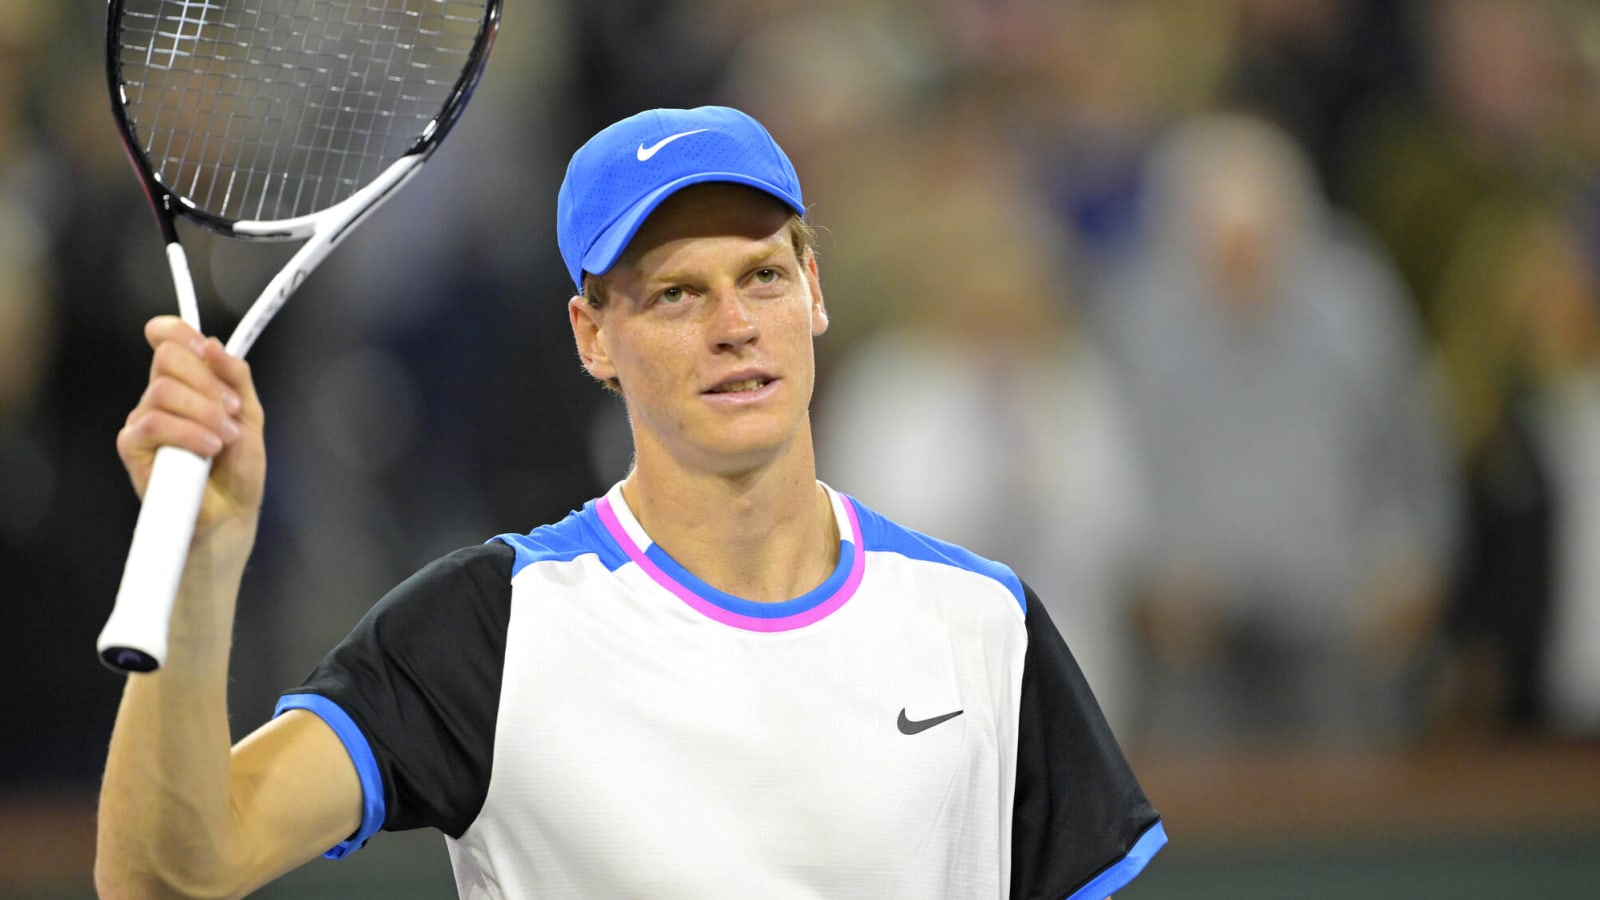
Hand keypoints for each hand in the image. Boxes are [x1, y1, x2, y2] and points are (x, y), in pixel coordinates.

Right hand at [116, 316, 265, 542]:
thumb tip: (213, 344)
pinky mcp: (132, 447)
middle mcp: (161, 397)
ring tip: (226, 438)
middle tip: (232, 411)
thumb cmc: (237, 468)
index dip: (176, 331)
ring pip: (161, 391)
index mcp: (188, 384)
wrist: (231, 513)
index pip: (167, 342)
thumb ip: (236, 378)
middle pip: (167, 359)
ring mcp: (144, 420)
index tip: (201, 344)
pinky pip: (152, 423)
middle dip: (207, 382)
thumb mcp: (249, 416)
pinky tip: (210, 448)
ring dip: (203, 411)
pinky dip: (188, 432)